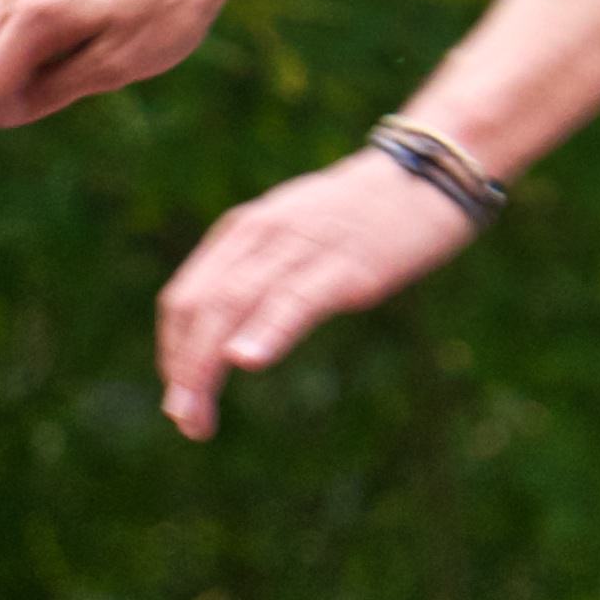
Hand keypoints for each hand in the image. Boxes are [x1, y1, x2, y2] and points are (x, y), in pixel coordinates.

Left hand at [156, 149, 479, 438]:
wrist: (426, 175)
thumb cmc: (362, 214)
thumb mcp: (296, 236)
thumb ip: (260, 273)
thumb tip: (231, 332)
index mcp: (243, 232)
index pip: (184, 298)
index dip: (172, 353)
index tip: (179, 398)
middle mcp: (260, 237)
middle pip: (199, 308)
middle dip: (184, 371)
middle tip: (186, 423)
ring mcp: (301, 249)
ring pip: (232, 307)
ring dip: (207, 367)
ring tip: (196, 416)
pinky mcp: (344, 266)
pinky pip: (295, 300)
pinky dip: (265, 330)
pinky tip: (246, 360)